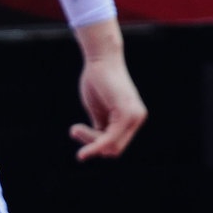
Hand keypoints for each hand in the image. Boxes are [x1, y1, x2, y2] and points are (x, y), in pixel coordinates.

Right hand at [70, 22, 146, 160]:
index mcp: (133, 117)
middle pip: (114, 149)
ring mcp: (134, 116)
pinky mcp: (126, 112)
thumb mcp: (99, 111)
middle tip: (75, 129)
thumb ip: (102, 128)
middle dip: (93, 145)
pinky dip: (95, 147)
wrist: (100, 59)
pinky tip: (82, 152)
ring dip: (90, 143)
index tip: (78, 130)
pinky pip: (111, 139)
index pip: (115, 145)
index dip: (96, 145)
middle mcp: (138, 118)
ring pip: (110, 147)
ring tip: (74, 129)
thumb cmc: (97, 82)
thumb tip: (99, 150)